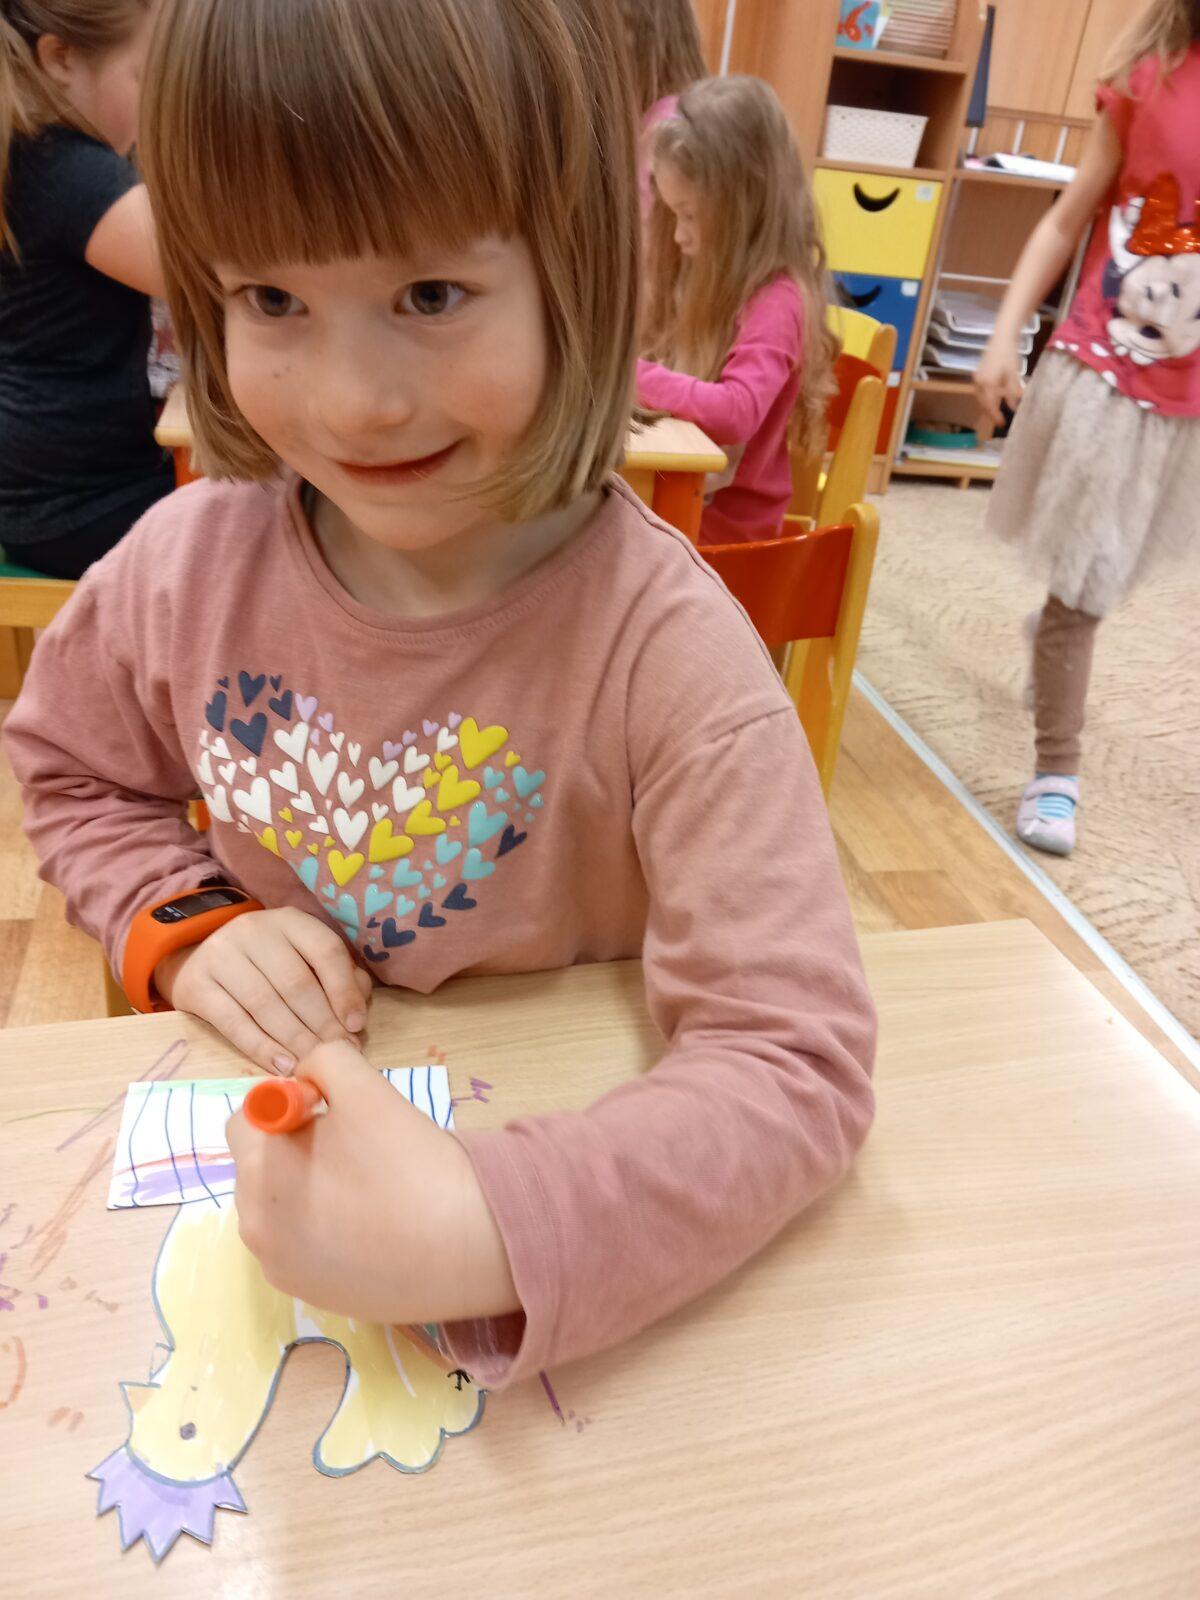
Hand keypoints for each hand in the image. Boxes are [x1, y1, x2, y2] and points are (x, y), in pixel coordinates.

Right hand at [155, 908, 372, 1073]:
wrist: (199, 957)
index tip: (355, 1025)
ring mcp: (221, 954)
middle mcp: (254, 930)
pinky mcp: (196, 984)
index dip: (344, 990)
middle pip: (296, 982)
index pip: (325, 951)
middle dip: (321, 1024)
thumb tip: (355, 1015)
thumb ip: (335, 977)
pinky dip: (261, 1047)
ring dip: (295, 1039)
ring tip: (313, 1063)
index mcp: (289, 921)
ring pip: (266, 1004)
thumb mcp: (301, 957)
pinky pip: (233, 1022)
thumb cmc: (265, 964)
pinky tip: (282, 1065)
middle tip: (337, 1053)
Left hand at [226, 1042, 518, 1323]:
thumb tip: (305, 1076)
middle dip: (294, 1148)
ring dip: (306, 1189)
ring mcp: (280, 1268)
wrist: (467, 1245)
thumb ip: (323, 1061)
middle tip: (355, 1149)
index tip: (332, 1113)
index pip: (246, 1118)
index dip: (287, 1104)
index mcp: (260, 1170)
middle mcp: (255, 1225)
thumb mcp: (366, 1088)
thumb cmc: (412, 1161)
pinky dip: (324, 1231)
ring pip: (279, 1208)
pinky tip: (371, 1229)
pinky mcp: (309, 1296)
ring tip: (367, 1190)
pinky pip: (299, 1247)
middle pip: (259, 1165)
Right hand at [974, 341, 1023, 438]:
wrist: (1002, 337)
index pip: (990, 406)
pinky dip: (986, 398)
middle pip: (983, 404)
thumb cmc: (1009, 355)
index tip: (1002, 424)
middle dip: (990, 413)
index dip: (996, 416)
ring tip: (997, 411)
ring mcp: (976, 378)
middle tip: (1000, 420)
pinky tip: (994, 398)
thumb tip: (1013, 408)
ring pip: (980, 398)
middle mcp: (979, 383)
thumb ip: (1012, 393)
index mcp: (988, 384)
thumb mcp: (1013, 375)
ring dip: (988, 406)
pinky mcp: (977, 374)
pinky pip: (979, 392)